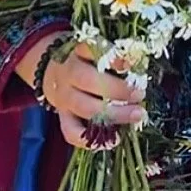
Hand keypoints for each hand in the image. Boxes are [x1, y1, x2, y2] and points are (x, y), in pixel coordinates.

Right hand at [17, 33, 146, 148]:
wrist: (51, 71)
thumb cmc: (84, 60)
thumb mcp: (94, 51)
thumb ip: (113, 56)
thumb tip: (140, 63)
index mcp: (77, 53)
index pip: (90, 50)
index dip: (111, 57)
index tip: (131, 63)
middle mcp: (68, 74)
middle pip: (89, 81)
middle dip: (118, 89)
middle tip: (140, 94)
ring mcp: (63, 97)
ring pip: (85, 107)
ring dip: (114, 113)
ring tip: (137, 114)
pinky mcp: (62, 116)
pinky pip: (71, 131)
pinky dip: (90, 140)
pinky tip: (114, 140)